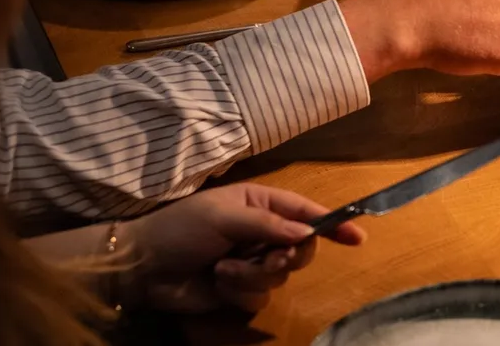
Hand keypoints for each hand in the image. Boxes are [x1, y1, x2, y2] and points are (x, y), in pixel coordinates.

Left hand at [121, 183, 364, 312]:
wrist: (142, 268)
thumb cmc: (181, 229)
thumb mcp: (223, 217)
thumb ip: (268, 225)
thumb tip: (308, 234)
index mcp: (261, 204)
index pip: (307, 212)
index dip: (333, 224)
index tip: (357, 237)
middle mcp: (263, 232)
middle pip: (301, 248)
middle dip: (284, 256)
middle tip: (267, 258)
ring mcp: (252, 261)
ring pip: (281, 274)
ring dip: (252, 275)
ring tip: (223, 270)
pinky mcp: (241, 289)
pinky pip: (260, 295)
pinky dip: (239, 291)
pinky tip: (217, 283)